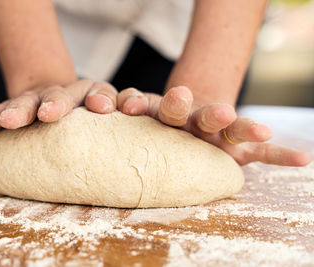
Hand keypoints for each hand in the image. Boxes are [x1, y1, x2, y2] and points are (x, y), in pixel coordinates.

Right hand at [0, 80, 117, 159]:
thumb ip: (122, 104)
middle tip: (31, 117)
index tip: (105, 107)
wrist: (56, 96)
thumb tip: (128, 109)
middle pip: (43, 99)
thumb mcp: (107, 103)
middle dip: (35, 107)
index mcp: (81, 94)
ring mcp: (22, 105)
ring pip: (4, 109)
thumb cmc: (87, 106)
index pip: (92, 91)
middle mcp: (49, 97)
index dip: (98, 98)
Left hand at [117, 86, 311, 165]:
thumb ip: (134, 105)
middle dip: (208, 113)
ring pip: (234, 128)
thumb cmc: (163, 123)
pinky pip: (263, 153)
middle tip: (218, 111)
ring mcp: (221, 134)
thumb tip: (117, 103)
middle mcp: (198, 122)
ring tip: (262, 131)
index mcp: (173, 115)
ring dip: (246, 127)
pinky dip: (281, 155)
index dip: (152, 105)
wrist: (193, 122)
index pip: (163, 108)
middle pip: (201, 114)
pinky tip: (302, 158)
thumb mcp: (148, 113)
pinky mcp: (241, 149)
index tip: (135, 107)